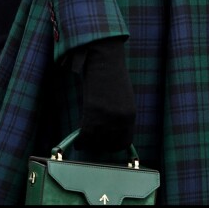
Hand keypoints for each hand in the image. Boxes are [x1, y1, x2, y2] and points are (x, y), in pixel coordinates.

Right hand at [73, 37, 135, 152]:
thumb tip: (110, 134)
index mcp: (130, 116)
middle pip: (109, 146)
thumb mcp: (122, 99)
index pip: (124, 143)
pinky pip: (85, 137)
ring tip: (85, 138)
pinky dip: (80, 140)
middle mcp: (120, 120)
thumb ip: (119, 117)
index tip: (106, 144)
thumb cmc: (112, 77)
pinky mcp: (92, 115)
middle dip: (100, 145)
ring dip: (89, 142)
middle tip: (92, 141)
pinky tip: (78, 139)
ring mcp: (107, 119)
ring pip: (95, 142)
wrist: (104, 61)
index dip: (113, 145)